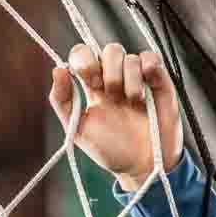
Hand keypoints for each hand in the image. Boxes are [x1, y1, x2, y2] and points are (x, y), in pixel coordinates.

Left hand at [49, 43, 183, 191]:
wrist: (142, 165)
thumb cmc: (110, 150)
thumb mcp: (78, 129)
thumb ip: (62, 101)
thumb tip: (57, 70)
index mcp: (93, 87)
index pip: (84, 55)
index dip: (85, 61)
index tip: (91, 84)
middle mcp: (114, 78)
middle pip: (109, 51)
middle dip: (108, 72)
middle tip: (112, 95)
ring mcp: (136, 78)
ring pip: (129, 57)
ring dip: (128, 80)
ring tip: (132, 103)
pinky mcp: (158, 80)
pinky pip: (151, 58)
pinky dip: (147, 67)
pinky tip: (145, 89)